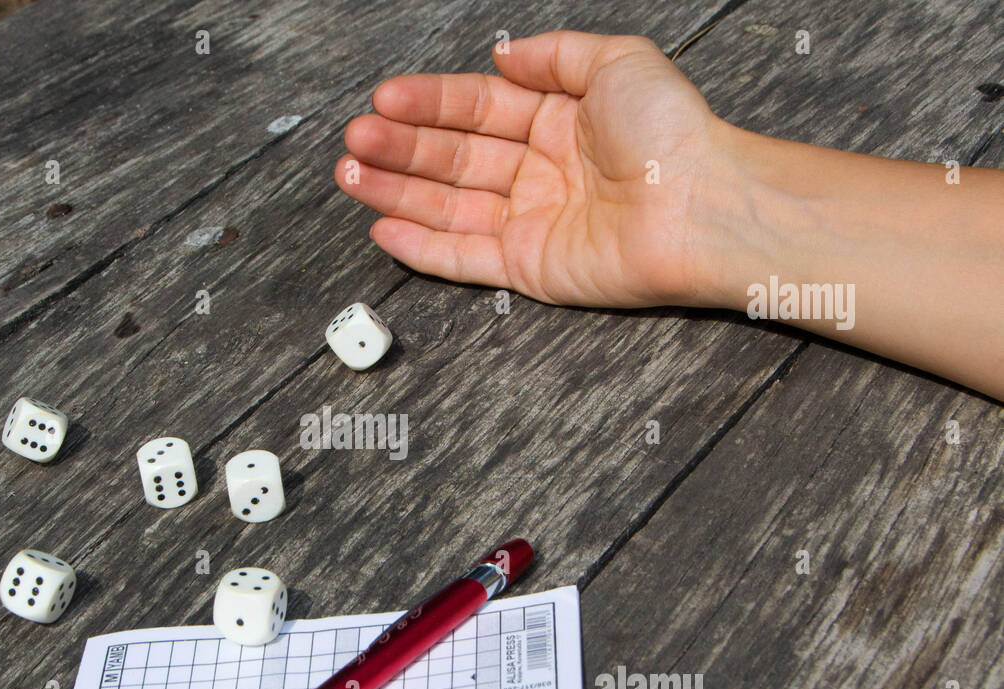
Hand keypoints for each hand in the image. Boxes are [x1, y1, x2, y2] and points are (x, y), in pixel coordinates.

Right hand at [335, 30, 724, 306]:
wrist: (703, 207)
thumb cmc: (675, 136)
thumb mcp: (619, 61)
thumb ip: (554, 54)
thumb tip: (503, 54)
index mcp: (559, 122)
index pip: (477, 109)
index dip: (429, 104)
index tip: (386, 99)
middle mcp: (541, 172)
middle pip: (453, 158)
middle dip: (400, 147)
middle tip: (357, 140)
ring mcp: (533, 221)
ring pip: (448, 206)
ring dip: (396, 191)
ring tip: (352, 176)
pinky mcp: (530, 268)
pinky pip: (464, 258)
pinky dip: (422, 247)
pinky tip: (384, 227)